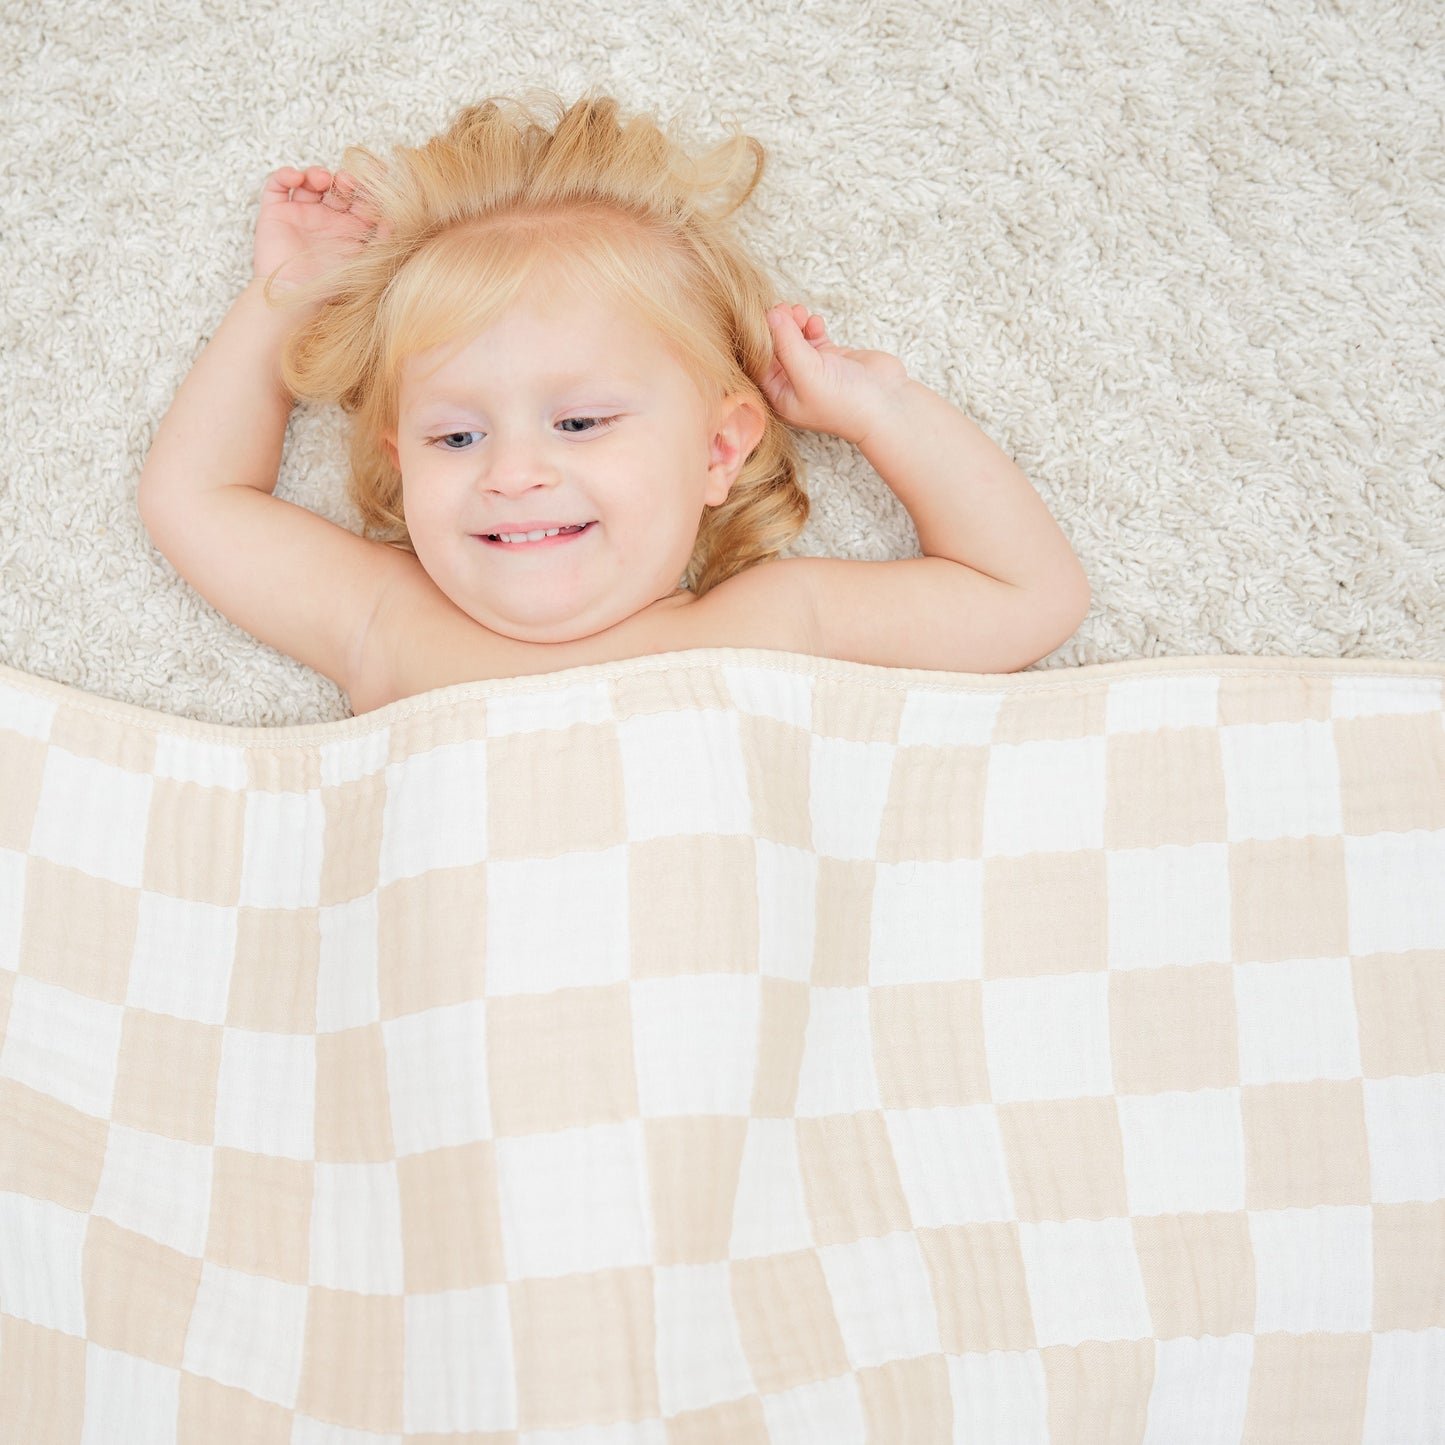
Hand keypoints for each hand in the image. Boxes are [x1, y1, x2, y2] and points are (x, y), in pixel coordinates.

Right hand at [252, 165, 382, 293]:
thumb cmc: (327, 286)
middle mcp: (325, 219)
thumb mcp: (361, 262)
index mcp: (347, 229)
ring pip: (309, 181)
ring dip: (316, 173)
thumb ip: (379, 241)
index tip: (377, 175)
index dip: (367, 186)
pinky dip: (286, 175)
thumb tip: (394, 220)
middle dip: (344, 180)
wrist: (293, 296)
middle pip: (336, 187)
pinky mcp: (276, 212)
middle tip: (348, 182)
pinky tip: (297, 179)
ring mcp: (300, 214)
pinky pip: (278, 185)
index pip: (359, 199)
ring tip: (323, 180)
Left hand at [760, 304, 909, 445]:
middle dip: (775, 328)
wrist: (887, 404)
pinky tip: (815, 322)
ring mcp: (814, 370)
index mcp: (781, 397)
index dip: (757, 339)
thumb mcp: (807, 373)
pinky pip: (813, 337)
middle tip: (781, 308)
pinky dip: (811, 327)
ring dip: (793, 323)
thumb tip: (770, 315)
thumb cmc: (845, 402)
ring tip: (797, 310)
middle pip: (774, 349)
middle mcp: (794, 384)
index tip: (759, 316)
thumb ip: (786, 344)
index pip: (758, 364)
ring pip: (793, 340)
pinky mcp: (832, 358)